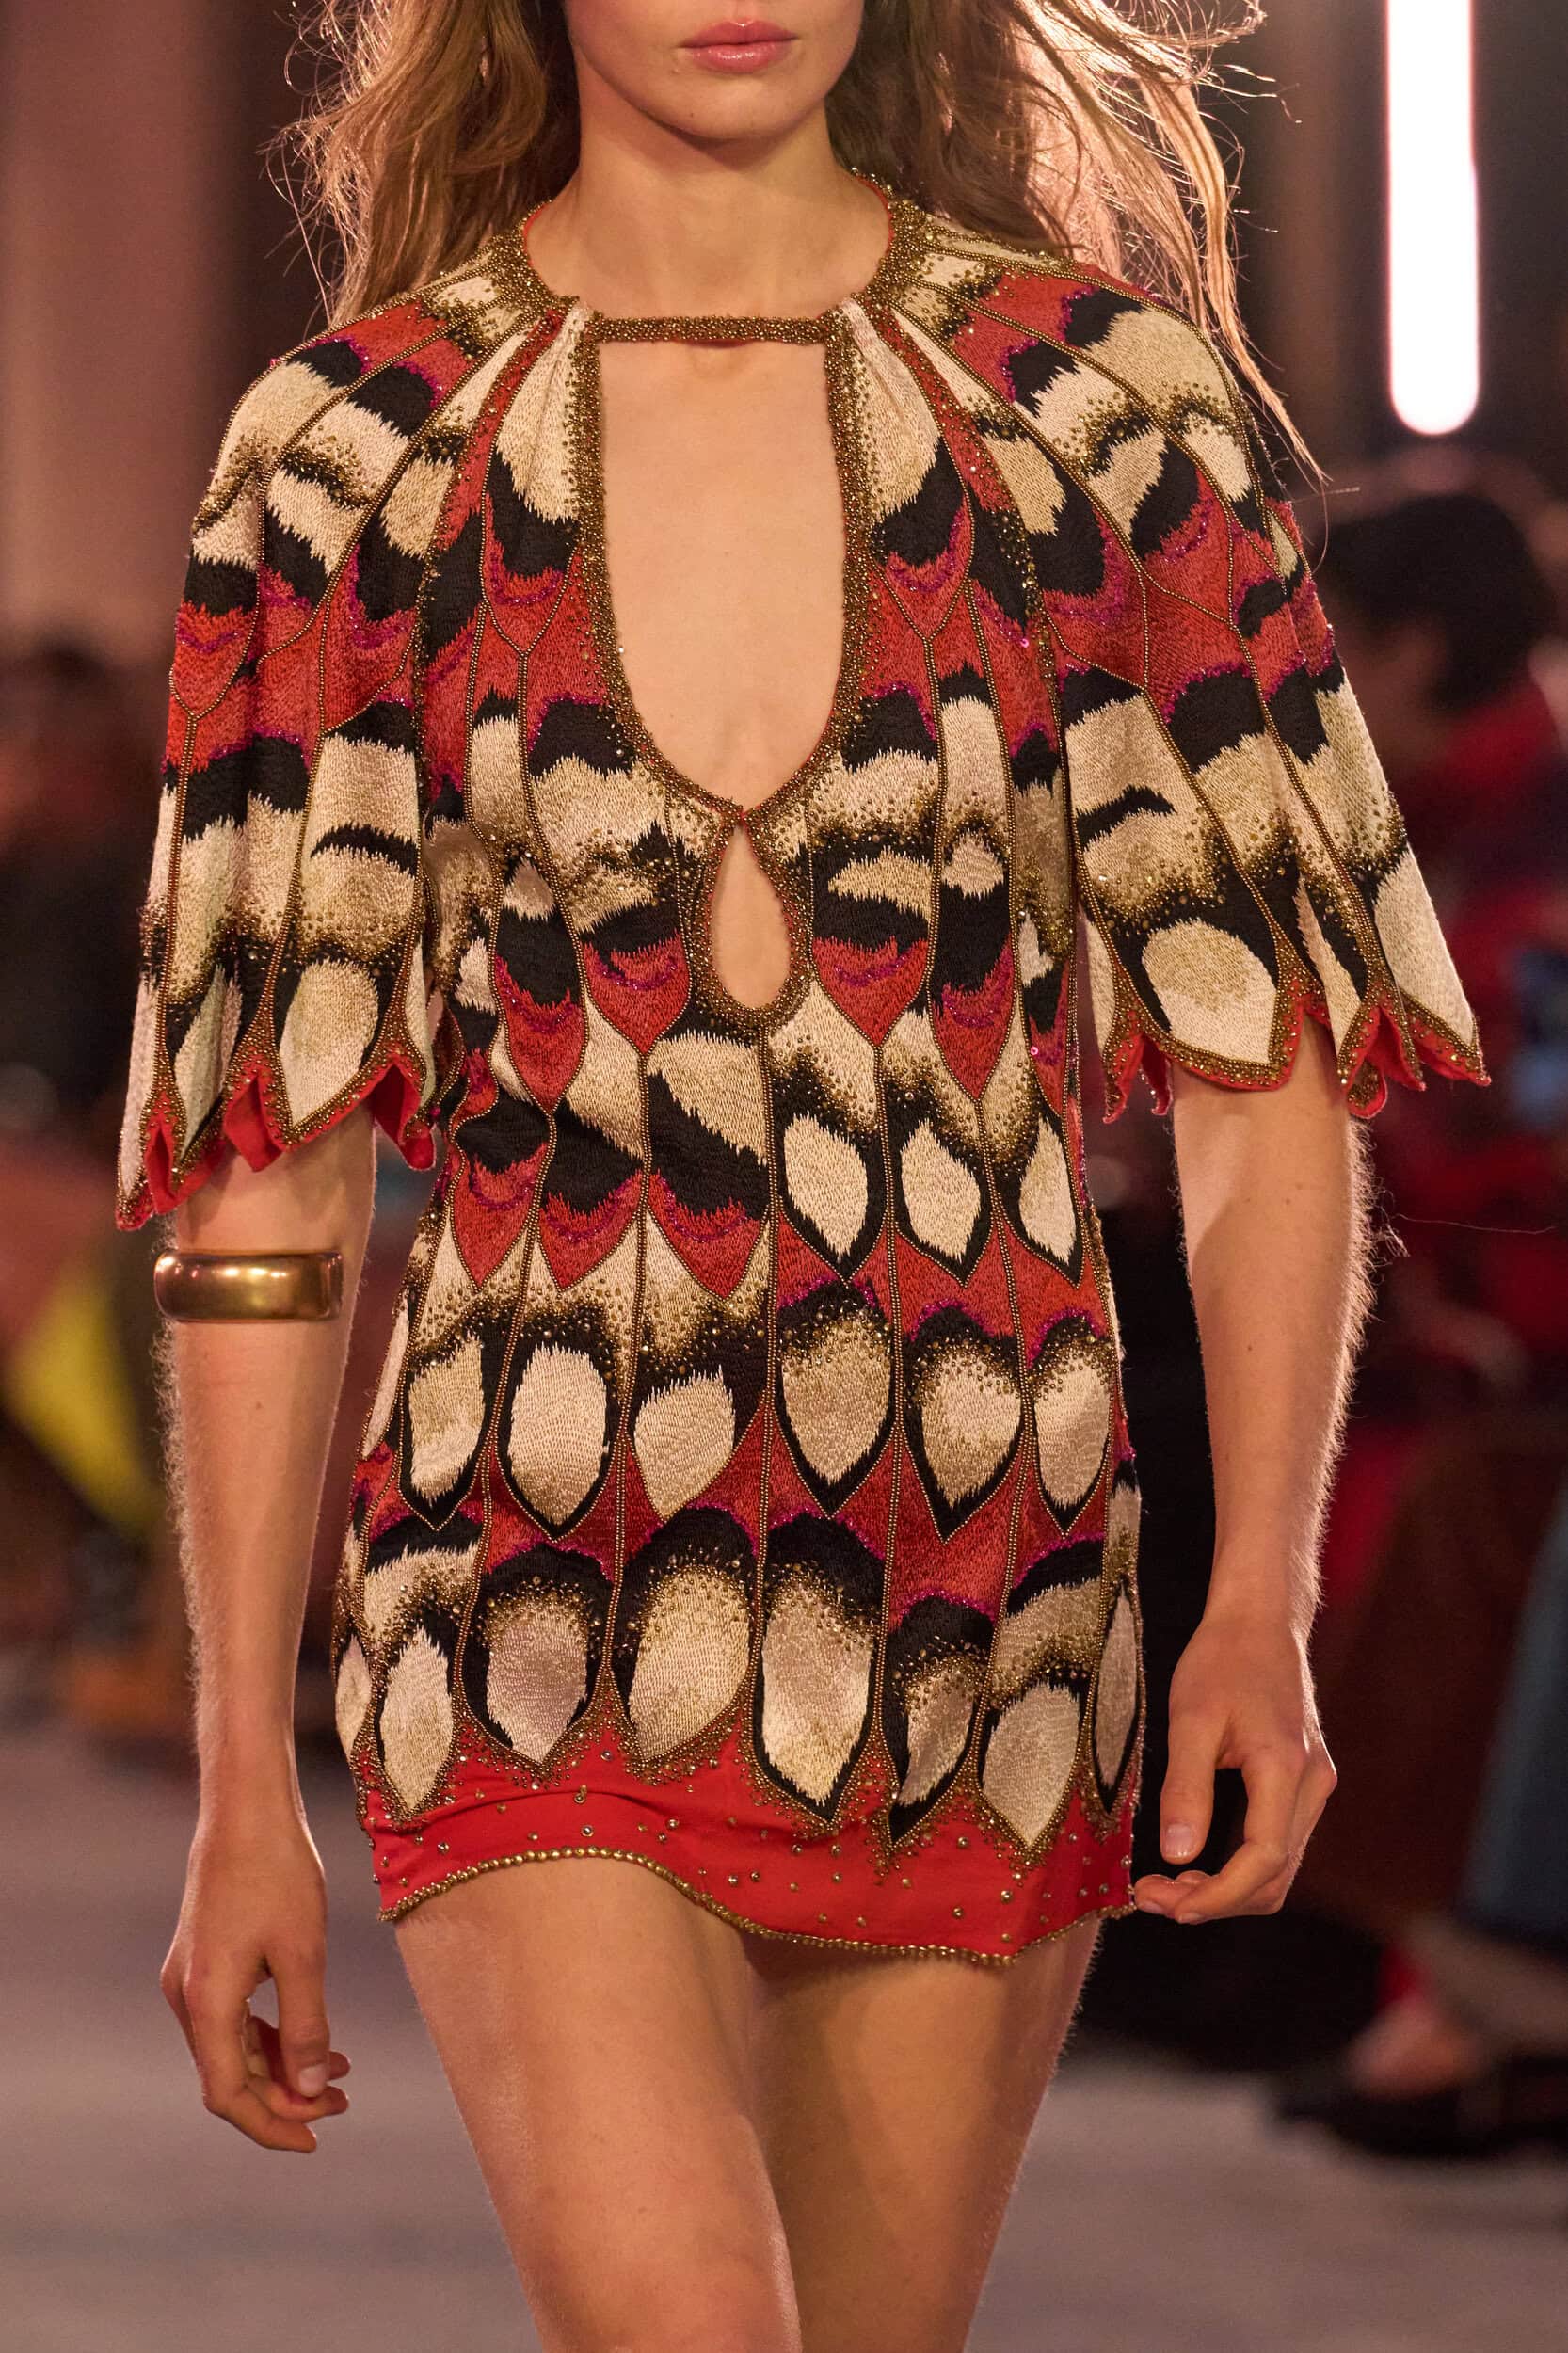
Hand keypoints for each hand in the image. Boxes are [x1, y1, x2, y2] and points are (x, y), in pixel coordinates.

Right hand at [162, 1799, 350, 2152]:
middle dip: (286, 2095)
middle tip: (344, 2104)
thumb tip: (314, 2088)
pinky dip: (272, 2033)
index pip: (226, 2093)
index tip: (314, 2140)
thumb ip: (308, 2024)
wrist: (245, 1809)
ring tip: (342, 2071)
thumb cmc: (277, 1871)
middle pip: (231, 2073)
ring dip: (283, 2064)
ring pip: (234, 2046)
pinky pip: (235, 2016)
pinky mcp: (204, 1959)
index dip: (269, 2124)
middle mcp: (187, 1996)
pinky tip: (315, 2034)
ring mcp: (191, 1977)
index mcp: (206, 2000)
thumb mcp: (304, 1952)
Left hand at [1132, 1601, 1336, 1924]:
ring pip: (1279, 1868)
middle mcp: (1312, 1785)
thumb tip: (1178, 1855)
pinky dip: (1241, 1867)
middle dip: (1215, 1900)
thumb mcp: (1190, 1718)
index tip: (1166, 1903)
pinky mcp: (1304, 1783)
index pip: (1263, 1861)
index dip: (1217, 1895)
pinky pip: (1278, 1843)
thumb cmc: (1222, 1659)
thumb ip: (1185, 1787)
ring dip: (1227, 1889)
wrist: (1260, 1621)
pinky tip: (1197, 1862)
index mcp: (1286, 1768)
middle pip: (1275, 1877)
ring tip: (1167, 1884)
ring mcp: (1314, 1786)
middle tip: (1152, 1896)